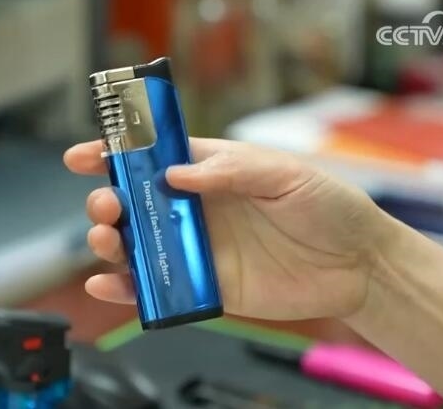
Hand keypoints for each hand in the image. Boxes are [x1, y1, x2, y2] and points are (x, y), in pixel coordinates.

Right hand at [64, 138, 392, 319]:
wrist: (359, 265)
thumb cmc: (328, 207)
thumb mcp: (285, 175)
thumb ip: (231, 171)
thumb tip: (175, 174)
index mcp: (209, 172)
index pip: (151, 158)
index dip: (114, 154)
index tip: (83, 156)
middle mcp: (194, 209)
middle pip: (132, 202)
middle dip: (106, 200)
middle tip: (108, 204)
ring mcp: (195, 250)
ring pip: (135, 244)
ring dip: (108, 240)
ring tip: (108, 239)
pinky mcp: (203, 288)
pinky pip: (155, 289)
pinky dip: (124, 288)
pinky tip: (106, 283)